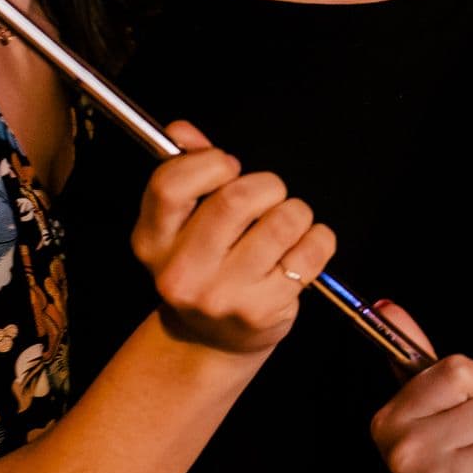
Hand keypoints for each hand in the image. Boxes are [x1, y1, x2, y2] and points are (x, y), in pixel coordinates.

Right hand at [130, 121, 335, 356]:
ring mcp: (222, 296)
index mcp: (153, 241)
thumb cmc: (205, 266)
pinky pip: (311, 251)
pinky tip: (303, 248)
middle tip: (270, 194)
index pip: (171, 185)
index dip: (208, 163)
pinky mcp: (263, 311)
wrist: (211, 342)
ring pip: (282, 221)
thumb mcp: (182, 224)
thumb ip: (185, 171)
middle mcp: (182, 272)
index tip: (229, 167)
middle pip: (235, 199)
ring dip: (296, 211)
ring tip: (288, 223)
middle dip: (266, 185)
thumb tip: (182, 130)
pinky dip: (319, 239)